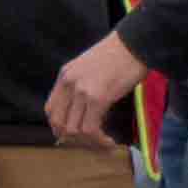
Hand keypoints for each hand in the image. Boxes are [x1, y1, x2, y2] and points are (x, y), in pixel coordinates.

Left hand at [43, 33, 148, 149]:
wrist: (136, 43)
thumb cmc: (121, 53)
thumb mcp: (92, 66)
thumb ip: (83, 84)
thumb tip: (87, 107)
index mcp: (65, 75)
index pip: (51, 109)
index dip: (58, 127)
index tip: (71, 135)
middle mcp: (68, 84)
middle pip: (59, 122)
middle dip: (73, 139)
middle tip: (89, 144)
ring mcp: (81, 91)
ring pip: (74, 129)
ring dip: (88, 142)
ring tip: (104, 144)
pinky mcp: (98, 98)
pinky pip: (91, 128)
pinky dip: (99, 140)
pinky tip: (110, 142)